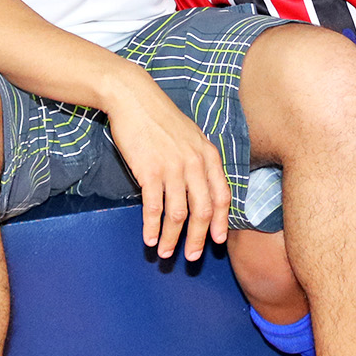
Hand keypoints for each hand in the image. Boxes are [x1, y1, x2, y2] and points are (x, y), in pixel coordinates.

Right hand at [102, 62, 231, 261]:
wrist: (134, 98)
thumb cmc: (160, 119)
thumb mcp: (191, 136)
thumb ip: (199, 161)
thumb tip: (203, 189)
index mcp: (208, 155)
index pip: (222, 196)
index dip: (221, 222)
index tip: (218, 241)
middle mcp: (195, 163)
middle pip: (202, 211)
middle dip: (198, 239)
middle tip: (192, 257)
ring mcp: (173, 168)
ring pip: (178, 214)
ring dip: (172, 238)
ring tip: (166, 253)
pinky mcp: (149, 171)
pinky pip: (154, 208)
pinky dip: (152, 227)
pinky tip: (149, 239)